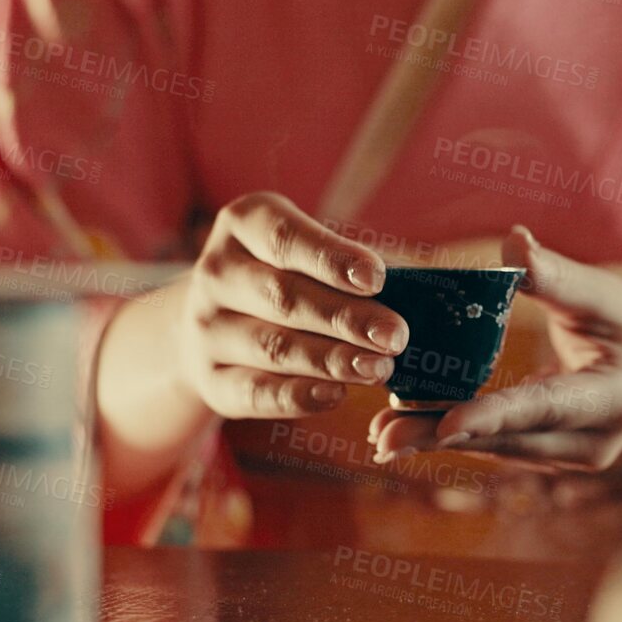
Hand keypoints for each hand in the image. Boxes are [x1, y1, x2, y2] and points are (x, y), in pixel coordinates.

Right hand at [176, 192, 408, 418]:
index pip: (284, 238)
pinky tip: (337, 395)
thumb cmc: (283, 276)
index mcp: (242, 225)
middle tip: (395, 335)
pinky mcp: (210, 380)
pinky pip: (255, 392)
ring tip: (379, 368)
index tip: (377, 278)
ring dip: (330, 360)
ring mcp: (207, 330)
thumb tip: (415, 298)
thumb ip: (347, 270)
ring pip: (272, 347)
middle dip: (345, 318)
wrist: (211, 320)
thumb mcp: (305, 253)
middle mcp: (217, 273)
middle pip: (283, 297)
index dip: (331, 259)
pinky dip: (297, 396)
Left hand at [369, 227, 621, 470]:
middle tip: (383, 436)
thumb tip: (514, 242)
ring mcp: (574, 459)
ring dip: (439, 442)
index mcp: (617, 398)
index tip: (444, 425)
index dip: (494, 416)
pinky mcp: (552, 460)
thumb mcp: (609, 296)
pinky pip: (499, 449)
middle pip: (510, 441)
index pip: (547, 408)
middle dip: (443, 438)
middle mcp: (596, 442)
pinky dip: (456, 437)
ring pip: (498, 451)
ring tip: (382, 434)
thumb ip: (558, 276)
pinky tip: (409, 429)